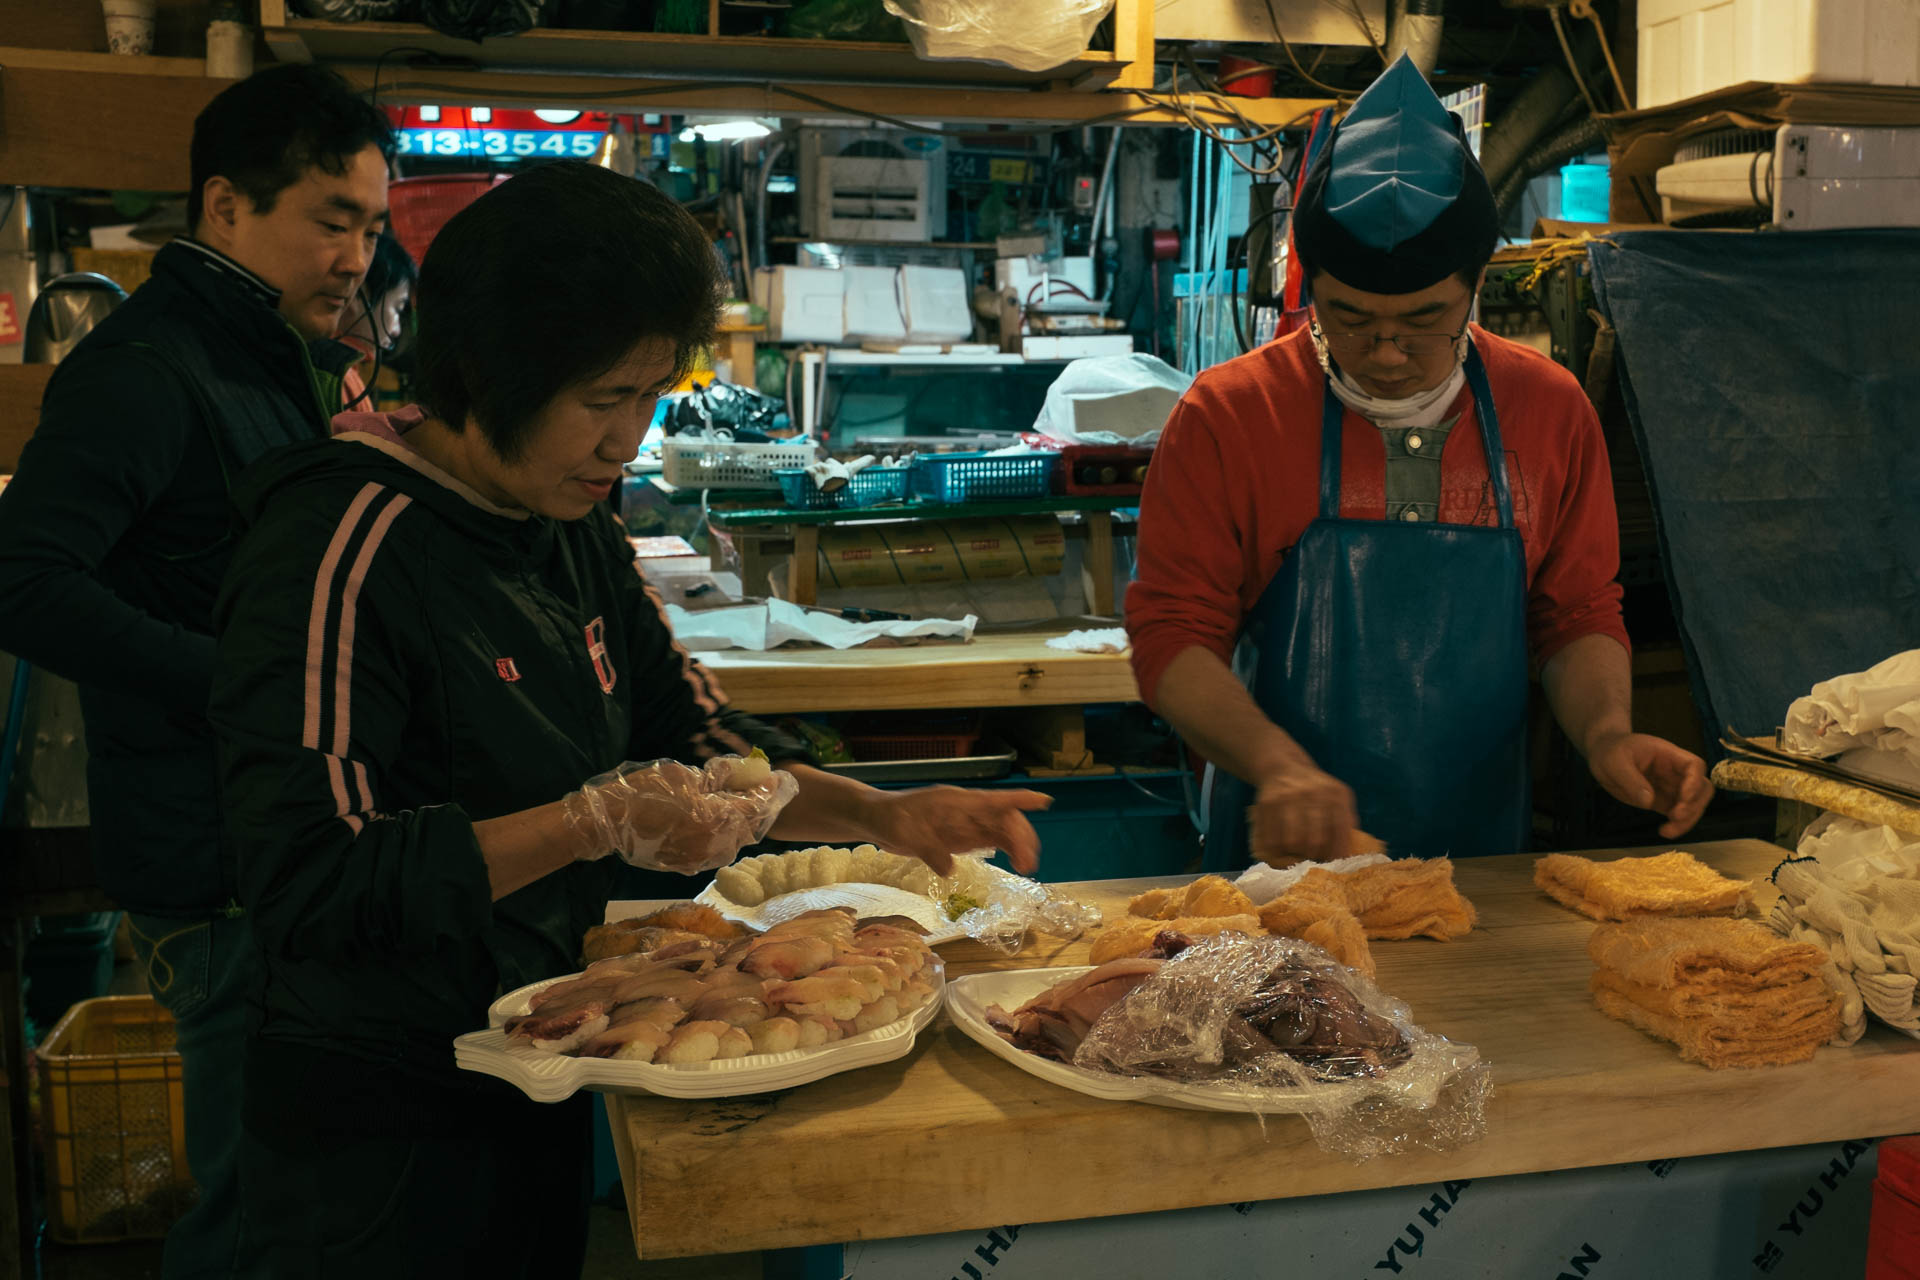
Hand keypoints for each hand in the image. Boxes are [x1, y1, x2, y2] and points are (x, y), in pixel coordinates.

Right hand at [562, 757, 798, 872]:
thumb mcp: (684, 776)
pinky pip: (714, 850)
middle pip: (749, 827)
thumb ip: (718, 778)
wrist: (607, 824)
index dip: (770, 791)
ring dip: (738, 823)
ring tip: (735, 802)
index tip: (777, 779)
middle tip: (759, 789)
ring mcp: (700, 859)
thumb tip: (742, 774)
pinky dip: (720, 835)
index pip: (757, 806)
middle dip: (756, 808)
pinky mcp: (687, 866)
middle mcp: (715, 845)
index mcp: (716, 820)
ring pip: (733, 841)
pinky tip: (712, 819)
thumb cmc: (644, 792)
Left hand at [860, 786, 1051, 876]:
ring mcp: (965, 824)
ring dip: (1018, 846)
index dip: (1020, 799)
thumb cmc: (890, 818)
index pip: (994, 799)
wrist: (877, 820)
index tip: (1044, 801)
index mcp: (957, 802)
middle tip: (1028, 863)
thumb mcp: (904, 833)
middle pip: (1004, 819)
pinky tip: (1016, 864)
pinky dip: (1006, 851)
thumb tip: (950, 868)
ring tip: (1026, 867)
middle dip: (1021, 837)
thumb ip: (928, 849)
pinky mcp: (961, 837)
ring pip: (1001, 831)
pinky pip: (990, 842)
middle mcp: (967, 811)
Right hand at [1247, 765, 1355, 865]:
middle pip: (1315, 841)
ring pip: (1291, 842)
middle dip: (1314, 858)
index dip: (1336, 855)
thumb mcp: (1337, 797)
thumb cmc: (1315, 791)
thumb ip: (1345, 822)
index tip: (1332, 867)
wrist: (1283, 767)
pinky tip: (1277, 850)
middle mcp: (1313, 793)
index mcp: (1336, 794)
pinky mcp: (1267, 803)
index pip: (1340, 832)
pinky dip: (1273, 850)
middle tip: (1311, 862)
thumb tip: (1345, 857)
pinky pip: (1270, 837)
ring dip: (1292, 856)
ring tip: (1294, 856)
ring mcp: (1288, 797)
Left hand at [1586, 731, 1712, 839]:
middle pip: (1702, 788)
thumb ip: (1631, 780)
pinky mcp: (1663, 801)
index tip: (1683, 797)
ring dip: (1687, 820)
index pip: (1694, 765)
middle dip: (1695, 805)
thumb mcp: (1614, 762)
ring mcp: (1671, 787)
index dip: (1694, 782)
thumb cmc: (1610, 751)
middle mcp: (1675, 771)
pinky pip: (1679, 815)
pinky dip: (1677, 826)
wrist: (1603, 754)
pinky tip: (1664, 832)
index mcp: (1667, 755)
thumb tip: (1648, 801)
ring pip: (1694, 805)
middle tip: (1676, 817)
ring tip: (1667, 831)